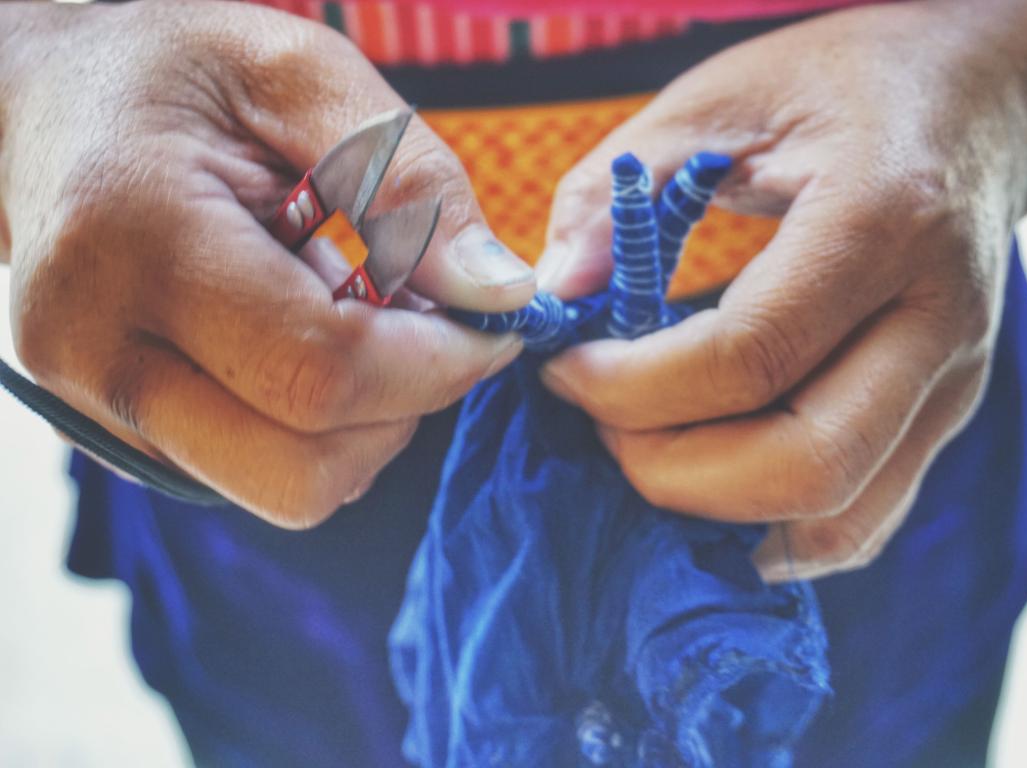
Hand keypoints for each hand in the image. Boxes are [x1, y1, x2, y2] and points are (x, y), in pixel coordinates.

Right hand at [0, 1, 534, 526]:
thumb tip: (500, 295)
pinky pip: (259, 473)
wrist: (47, 106)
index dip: (439, 366)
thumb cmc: (176, 74)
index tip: (493, 323)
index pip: (319, 372)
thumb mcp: (301, 74)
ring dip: (364, 422)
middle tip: (427, 325)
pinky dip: (317, 424)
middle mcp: (92, 347)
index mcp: (134, 240)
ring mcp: (93, 405)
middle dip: (402, 411)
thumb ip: (409, 179)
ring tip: (354, 314)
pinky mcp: (118, 435)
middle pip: (302, 471)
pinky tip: (303, 337)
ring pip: (286, 489)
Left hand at [536, 2, 1026, 579]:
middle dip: (669, 470)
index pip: (751, 357)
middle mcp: (937, 321)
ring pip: (838, 518)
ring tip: (643, 450)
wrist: (977, 102)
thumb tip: (553, 298)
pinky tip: (703, 481)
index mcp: (884, 219)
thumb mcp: (717, 98)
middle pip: (807, 466)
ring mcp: (953, 385)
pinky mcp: (943, 420)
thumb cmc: (839, 87)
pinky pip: (857, 522)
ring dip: (715, 513)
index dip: (633, 387)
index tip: (563, 370)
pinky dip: (766, 529)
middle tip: (600, 420)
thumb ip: (620, 189)